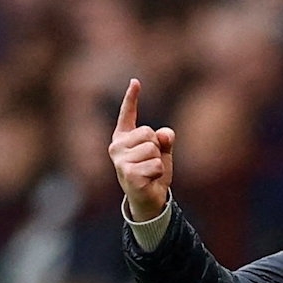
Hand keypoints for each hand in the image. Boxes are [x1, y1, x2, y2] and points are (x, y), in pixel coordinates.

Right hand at [108, 79, 173, 221]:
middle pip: (149, 132)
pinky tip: (150, 180)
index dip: (132, 98)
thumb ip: (164, 139)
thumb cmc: (153, 173)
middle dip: (157, 147)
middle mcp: (117, 147)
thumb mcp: (162, 152)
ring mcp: (120, 161)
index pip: (128, 115)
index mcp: (123, 138)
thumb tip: (165, 134)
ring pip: (153, 149)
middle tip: (150, 162)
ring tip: (150, 172)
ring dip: (158, 162)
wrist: (149, 200)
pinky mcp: (128, 174)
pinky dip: (159, 173)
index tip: (136, 81)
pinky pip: (156, 165)